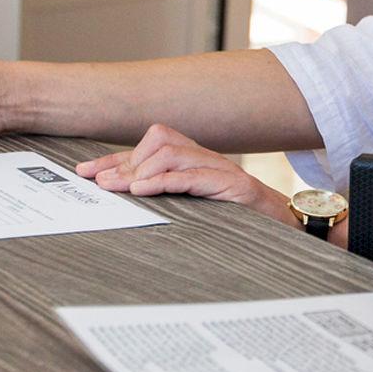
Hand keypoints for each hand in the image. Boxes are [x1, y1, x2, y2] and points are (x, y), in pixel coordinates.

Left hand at [76, 123, 295, 223]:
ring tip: (121, 190)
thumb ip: (168, 200)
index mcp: (195, 163)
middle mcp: (207, 159)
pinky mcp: (233, 185)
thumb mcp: (195, 210)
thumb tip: (125, 199)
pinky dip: (163, 181)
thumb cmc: (240, 223)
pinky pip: (191, 175)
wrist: (286, 231)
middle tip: (102, 185)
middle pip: (158, 139)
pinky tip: (143, 191)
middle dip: (124, 162)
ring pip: (171, 152)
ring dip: (139, 171)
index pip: (149, 148)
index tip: (86, 172)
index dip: (115, 158)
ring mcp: (221, 169)